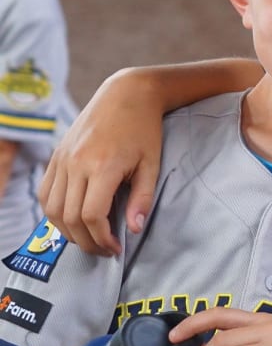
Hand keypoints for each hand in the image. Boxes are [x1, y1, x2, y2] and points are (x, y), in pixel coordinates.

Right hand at [39, 69, 164, 255]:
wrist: (126, 95)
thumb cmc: (144, 130)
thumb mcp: (152, 164)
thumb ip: (143, 198)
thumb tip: (134, 229)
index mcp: (102, 166)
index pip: (91, 215)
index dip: (101, 238)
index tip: (115, 248)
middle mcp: (76, 164)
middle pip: (70, 217)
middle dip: (86, 241)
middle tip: (104, 250)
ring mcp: (62, 159)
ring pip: (52, 209)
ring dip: (67, 231)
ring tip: (89, 238)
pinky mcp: (56, 156)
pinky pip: (45, 193)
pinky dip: (54, 212)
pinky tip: (72, 220)